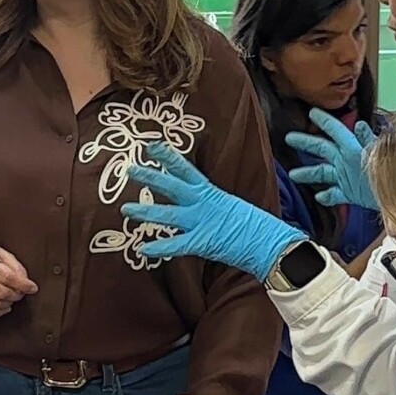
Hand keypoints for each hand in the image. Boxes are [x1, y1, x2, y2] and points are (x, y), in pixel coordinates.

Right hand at [0, 240, 37, 318]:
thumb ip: (14, 264)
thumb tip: (25, 280)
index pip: (7, 277)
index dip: (23, 284)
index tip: (32, 288)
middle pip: (2, 292)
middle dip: (16, 294)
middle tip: (21, 292)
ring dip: (8, 304)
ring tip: (12, 298)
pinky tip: (3, 306)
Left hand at [121, 144, 303, 279]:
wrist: (270, 242)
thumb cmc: (255, 227)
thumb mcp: (232, 208)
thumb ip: (213, 206)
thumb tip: (203, 205)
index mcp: (212, 193)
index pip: (186, 169)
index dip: (168, 157)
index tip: (151, 146)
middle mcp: (203, 203)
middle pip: (172, 185)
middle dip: (150, 176)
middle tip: (129, 169)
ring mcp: (201, 222)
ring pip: (168, 214)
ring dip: (145, 211)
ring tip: (125, 209)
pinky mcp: (202, 241)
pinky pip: (176, 245)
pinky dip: (159, 247)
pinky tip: (142, 248)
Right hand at [285, 110, 377, 211]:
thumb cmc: (390, 173)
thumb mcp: (379, 155)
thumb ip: (368, 140)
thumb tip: (360, 124)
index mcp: (353, 148)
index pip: (335, 131)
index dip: (323, 121)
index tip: (311, 112)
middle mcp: (347, 160)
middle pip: (322, 149)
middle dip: (306, 143)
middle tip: (289, 138)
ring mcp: (347, 176)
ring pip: (323, 173)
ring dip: (308, 173)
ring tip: (293, 174)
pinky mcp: (350, 193)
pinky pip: (335, 194)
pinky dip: (326, 196)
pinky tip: (319, 197)